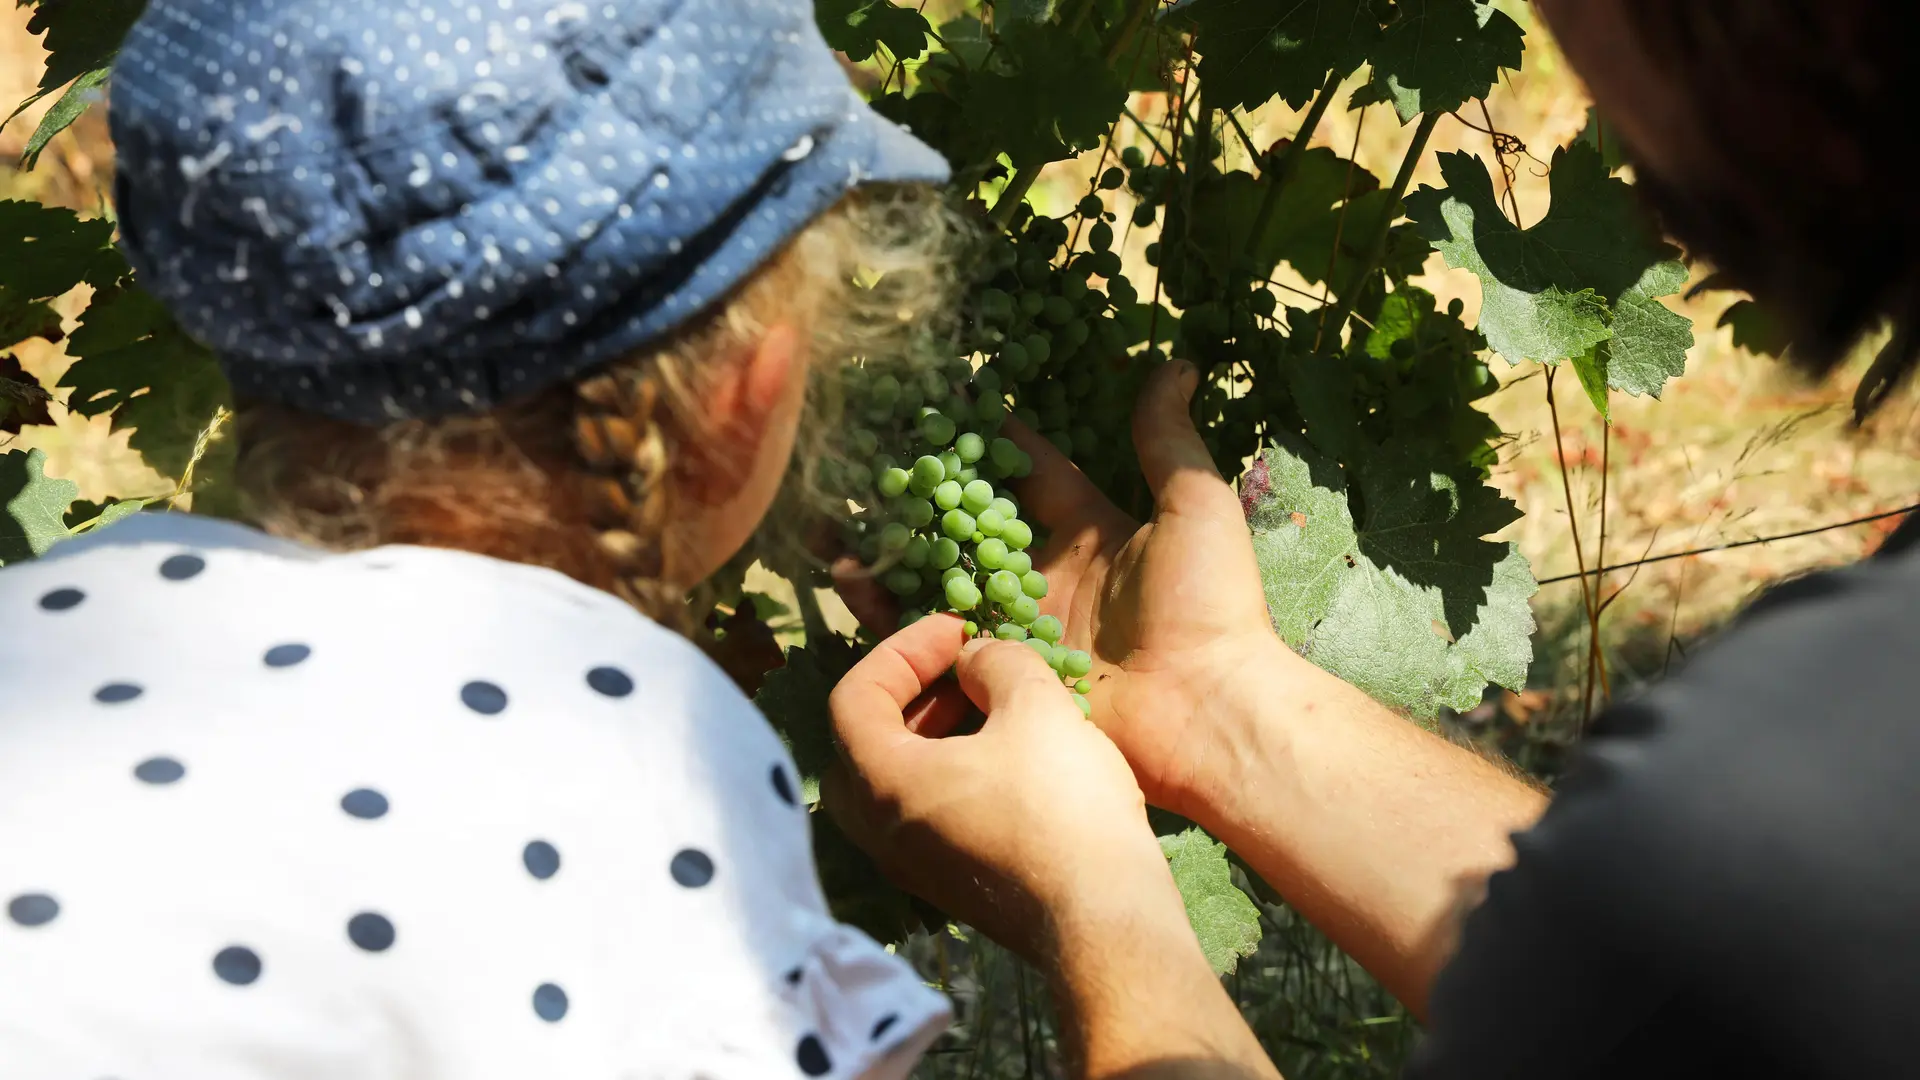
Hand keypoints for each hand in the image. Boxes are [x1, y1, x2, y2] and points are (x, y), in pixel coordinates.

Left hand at [824, 614, 1176, 962]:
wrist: (1105, 921)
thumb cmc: (1062, 807)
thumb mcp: (1036, 706)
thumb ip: (996, 663)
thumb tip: (976, 661)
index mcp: (882, 782)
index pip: (852, 697)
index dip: (900, 650)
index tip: (954, 632)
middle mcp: (880, 831)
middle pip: (863, 741)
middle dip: (909, 692)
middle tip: (960, 667)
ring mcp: (913, 865)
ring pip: (897, 781)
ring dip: (932, 732)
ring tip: (989, 703)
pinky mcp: (949, 884)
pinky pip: (926, 813)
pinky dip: (950, 771)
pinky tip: (1008, 755)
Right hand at [840, 361, 1299, 816]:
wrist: (1205, 711)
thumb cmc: (1209, 605)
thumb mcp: (1194, 504)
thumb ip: (1167, 438)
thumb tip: (1177, 363)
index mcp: (1092, 531)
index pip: (1030, 472)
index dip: (990, 439)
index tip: (943, 402)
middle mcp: (1048, 575)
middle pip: (972, 523)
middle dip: (922, 492)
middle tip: (866, 457)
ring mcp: (1020, 625)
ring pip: (941, 574)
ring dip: (891, 545)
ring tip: (836, 513)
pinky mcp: (997, 672)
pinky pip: (934, 635)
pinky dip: (888, 606)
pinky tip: (845, 575)